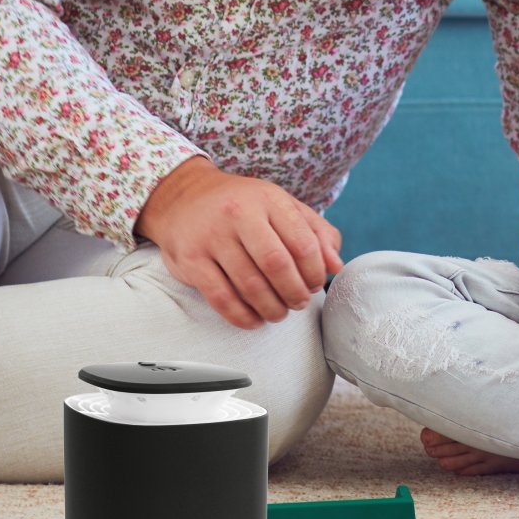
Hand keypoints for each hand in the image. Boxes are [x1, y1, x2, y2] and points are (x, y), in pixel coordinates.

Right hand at [135, 156, 342, 329]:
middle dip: (294, 293)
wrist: (183, 198)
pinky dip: (242, 316)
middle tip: (299, 303)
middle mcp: (238, 214)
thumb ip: (316, 232)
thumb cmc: (243, 206)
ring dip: (271, 308)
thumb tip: (335, 266)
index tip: (314, 284)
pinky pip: (221, 297)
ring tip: (279, 313)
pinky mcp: (190, 260)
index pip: (303, 243)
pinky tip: (254, 320)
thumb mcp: (282, 206)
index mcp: (268, 199)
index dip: (314, 272)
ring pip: (250, 285)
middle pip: (277, 265)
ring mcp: (212, 237)